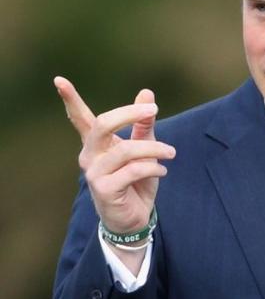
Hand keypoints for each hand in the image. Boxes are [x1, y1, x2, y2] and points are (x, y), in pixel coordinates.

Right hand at [55, 76, 176, 236]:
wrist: (134, 218)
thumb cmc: (137, 181)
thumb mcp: (144, 149)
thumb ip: (143, 124)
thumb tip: (147, 93)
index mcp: (96, 143)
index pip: (80, 118)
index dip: (70, 99)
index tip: (59, 79)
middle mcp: (90, 155)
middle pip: (103, 125)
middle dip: (129, 114)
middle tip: (153, 110)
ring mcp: (94, 173)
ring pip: (124, 150)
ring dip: (153, 148)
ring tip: (171, 152)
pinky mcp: (104, 189)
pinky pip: (132, 171)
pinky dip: (152, 168)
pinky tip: (162, 171)